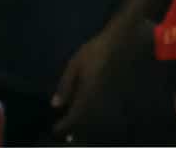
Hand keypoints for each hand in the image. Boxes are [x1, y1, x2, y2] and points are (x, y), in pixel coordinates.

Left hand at [52, 14, 132, 135]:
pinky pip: (99, 110)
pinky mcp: (112, 93)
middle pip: (86, 120)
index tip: (56, 129)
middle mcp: (98, 98)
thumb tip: (56, 105)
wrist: (118, 42)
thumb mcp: (74, 64)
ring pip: (94, 117)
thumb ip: (65, 85)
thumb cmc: (94, 51)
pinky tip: (86, 114)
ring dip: (83, 124)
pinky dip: (90, 115)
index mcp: (88, 92)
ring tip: (74, 128)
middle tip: (65, 133)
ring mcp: (107, 97)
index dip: (65, 124)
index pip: (76, 115)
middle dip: (74, 128)